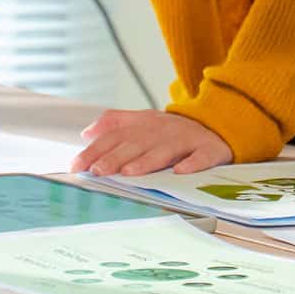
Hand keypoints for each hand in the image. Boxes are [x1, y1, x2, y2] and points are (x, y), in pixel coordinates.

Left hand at [71, 109, 234, 175]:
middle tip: (99, 170)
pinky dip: (192, 164)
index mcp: (144, 125)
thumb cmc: (174, 131)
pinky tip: (180, 171)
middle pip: (135, 144)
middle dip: (115, 157)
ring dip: (147, 161)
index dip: (94, 151)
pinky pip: (201, 157)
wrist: (217, 124)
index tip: (77, 165)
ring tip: (130, 172)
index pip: (114, 137)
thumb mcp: (143, 121)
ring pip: (164, 151)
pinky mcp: (208, 149)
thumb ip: (114, 124)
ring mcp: (185, 140)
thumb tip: (86, 133)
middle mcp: (162, 132)